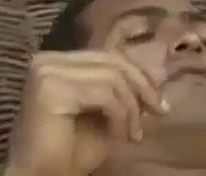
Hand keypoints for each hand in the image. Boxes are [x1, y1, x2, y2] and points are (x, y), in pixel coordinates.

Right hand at [5, 50, 167, 175]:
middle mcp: (46, 60)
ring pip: (112, 78)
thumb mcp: (105, 111)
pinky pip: (104, 95)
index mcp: (57, 60)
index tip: (160, 103)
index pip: (109, 55)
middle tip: (158, 113)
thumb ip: (123, 88)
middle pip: (113, 61)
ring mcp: (45, 72)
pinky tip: (117, 137)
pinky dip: (120, 117)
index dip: (140, 75)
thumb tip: (159, 73)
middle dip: (142, 89)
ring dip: (131, 109)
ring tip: (132, 135)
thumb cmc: (71, 150)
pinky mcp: (49, 89)